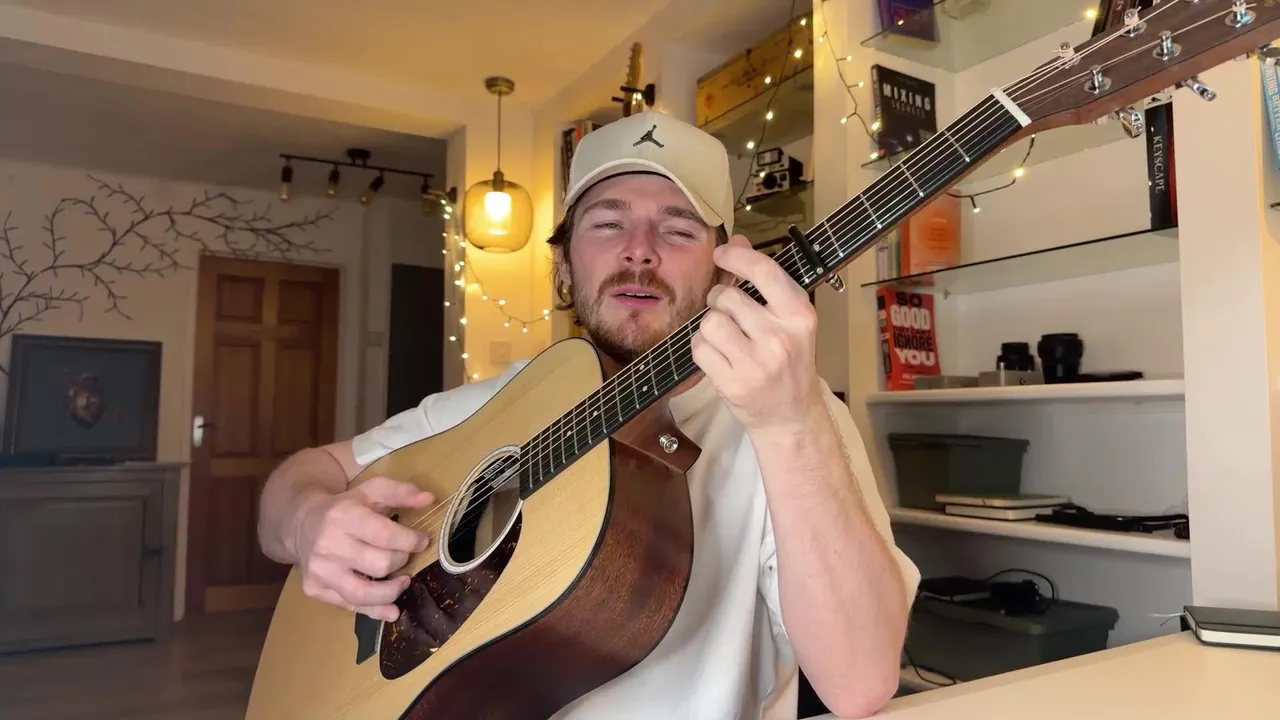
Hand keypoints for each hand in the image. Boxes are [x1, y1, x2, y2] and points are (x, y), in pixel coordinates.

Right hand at [292, 476, 433, 621]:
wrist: (303, 523)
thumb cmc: (345, 508)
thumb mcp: (371, 491)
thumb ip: (401, 492)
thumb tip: (429, 499)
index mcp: (344, 516)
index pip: (386, 535)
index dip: (411, 541)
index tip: (421, 542)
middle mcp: (328, 545)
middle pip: (380, 564)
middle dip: (401, 561)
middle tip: (404, 557)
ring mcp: (320, 570)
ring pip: (363, 593)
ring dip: (392, 591)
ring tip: (403, 582)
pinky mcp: (315, 588)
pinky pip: (350, 606)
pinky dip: (375, 611)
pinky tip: (392, 609)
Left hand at [691, 239, 822, 433]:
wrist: (791, 414)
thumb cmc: (788, 361)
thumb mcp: (787, 319)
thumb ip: (763, 280)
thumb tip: (737, 240)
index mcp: (800, 316)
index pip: (764, 271)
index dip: (737, 256)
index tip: (721, 253)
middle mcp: (780, 338)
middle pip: (727, 297)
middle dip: (720, 300)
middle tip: (729, 314)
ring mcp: (757, 363)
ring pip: (710, 322)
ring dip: (710, 326)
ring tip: (726, 338)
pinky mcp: (733, 383)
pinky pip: (699, 348)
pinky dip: (702, 348)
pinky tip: (719, 356)